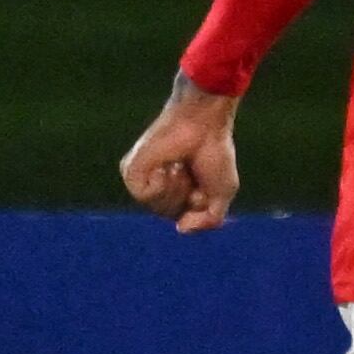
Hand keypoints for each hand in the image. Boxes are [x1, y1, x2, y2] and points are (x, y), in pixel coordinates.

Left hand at [121, 78, 244, 232]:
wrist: (204, 125)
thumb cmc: (214, 153)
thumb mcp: (222, 193)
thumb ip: (209, 220)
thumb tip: (180, 228)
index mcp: (175, 189)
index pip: (182, 218)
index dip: (198, 206)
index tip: (203, 183)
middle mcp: (156, 184)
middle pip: (169, 214)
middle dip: (187, 198)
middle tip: (191, 171)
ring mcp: (142, 177)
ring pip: (156, 208)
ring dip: (176, 190)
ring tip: (179, 166)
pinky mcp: (131, 170)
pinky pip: (144, 196)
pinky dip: (161, 184)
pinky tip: (167, 166)